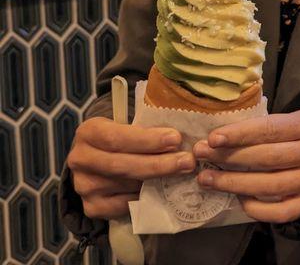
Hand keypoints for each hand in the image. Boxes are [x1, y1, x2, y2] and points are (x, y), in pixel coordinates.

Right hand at [68, 117, 195, 218]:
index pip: (117, 138)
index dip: (148, 140)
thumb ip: (144, 129)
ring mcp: (84, 186)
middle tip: (186, 161)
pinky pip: (123, 206)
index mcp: (88, 132)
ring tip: (181, 174)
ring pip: (126, 186)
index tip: (175, 139)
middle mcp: (80, 159)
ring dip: (157, 181)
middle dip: (159, 164)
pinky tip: (162, 191)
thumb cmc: (119, 138)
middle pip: (123, 165)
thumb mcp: (124, 125)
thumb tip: (178, 139)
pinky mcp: (92, 207)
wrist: (96, 159)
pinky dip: (145, 198)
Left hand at [193, 110, 299, 222]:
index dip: (239, 134)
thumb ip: (261, 127)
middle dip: (229, 157)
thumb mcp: (288, 121)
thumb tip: (216, 138)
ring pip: (270, 185)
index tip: (212, 139)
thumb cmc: (298, 137)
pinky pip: (281, 212)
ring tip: (207, 179)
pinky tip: (237, 200)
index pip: (269, 129)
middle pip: (267, 157)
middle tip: (200, 156)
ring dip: (234, 183)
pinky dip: (256, 208)